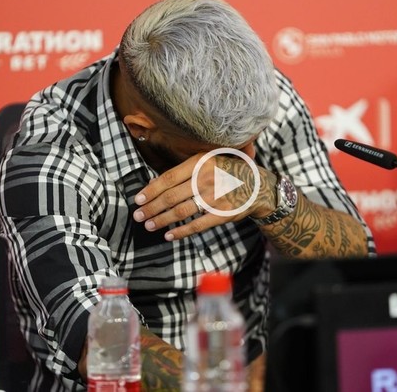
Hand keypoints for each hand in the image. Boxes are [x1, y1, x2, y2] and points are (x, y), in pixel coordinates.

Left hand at [133, 152, 275, 240]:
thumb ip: (184, 171)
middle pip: (171, 196)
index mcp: (200, 162)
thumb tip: (154, 184)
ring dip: (162, 220)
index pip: (168, 178)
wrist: (258, 185)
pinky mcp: (223, 214)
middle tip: (139, 216)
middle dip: (151, 208)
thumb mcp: (208, 162)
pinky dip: (180, 232)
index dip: (150, 191)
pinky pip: (196, 225)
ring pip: (181, 211)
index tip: (138, 200)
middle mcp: (206, 179)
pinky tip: (169, 235)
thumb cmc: (227, 172)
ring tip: (150, 225)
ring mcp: (215, 197)